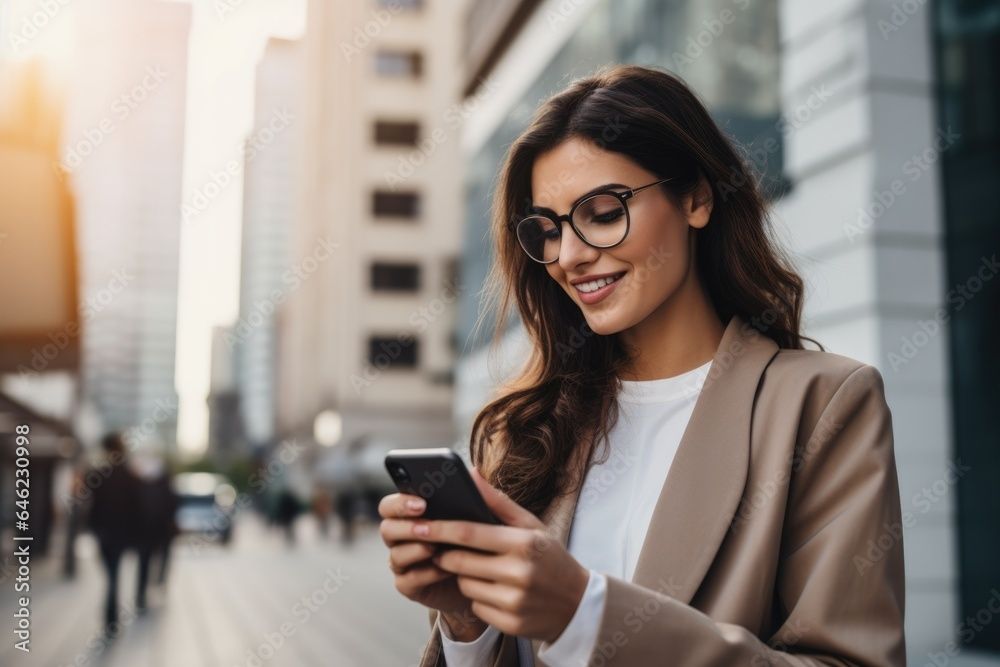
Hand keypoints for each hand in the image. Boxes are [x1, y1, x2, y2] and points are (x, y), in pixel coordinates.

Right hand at [377, 491, 485, 637]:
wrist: (483, 580)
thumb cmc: (478, 543)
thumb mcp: (481, 520)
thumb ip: (477, 496)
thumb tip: (475, 471)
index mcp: (412, 517)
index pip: (390, 505)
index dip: (400, 503)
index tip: (421, 503)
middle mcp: (402, 538)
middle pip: (386, 528)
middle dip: (405, 526)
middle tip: (426, 526)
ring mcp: (404, 563)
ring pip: (395, 555)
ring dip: (415, 550)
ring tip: (435, 547)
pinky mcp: (410, 586)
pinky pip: (407, 580)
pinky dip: (425, 573)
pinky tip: (444, 569)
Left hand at [407, 467, 589, 642]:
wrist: (577, 604)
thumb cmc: (549, 557)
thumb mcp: (531, 526)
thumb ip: (498, 502)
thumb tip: (470, 474)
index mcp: (523, 543)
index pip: (469, 534)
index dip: (440, 529)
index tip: (420, 525)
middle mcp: (519, 573)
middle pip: (459, 561)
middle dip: (445, 554)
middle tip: (444, 550)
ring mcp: (514, 601)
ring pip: (465, 585)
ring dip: (464, 577)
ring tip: (482, 570)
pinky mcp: (510, 624)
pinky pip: (476, 607)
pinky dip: (479, 598)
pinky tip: (496, 592)